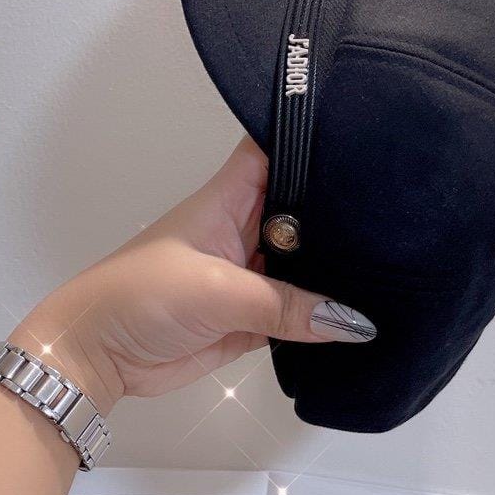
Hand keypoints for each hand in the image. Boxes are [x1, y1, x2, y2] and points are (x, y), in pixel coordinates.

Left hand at [8, 133, 376, 415]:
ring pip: (306, 263)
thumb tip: (351, 322)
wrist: (97, 357)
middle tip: (397, 214)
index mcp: (230, 198)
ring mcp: (250, 273)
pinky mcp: (252, 316)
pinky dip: (323, 317)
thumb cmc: (139, 296)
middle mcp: (245, 227)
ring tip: (393, 266)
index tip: (363, 137)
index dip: (314, 139)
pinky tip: (360, 317)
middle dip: (342, 212)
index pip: (276, 150)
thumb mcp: (217, 291)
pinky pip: (299, 312)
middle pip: (304, 209)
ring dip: (337, 270)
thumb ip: (286, 306)